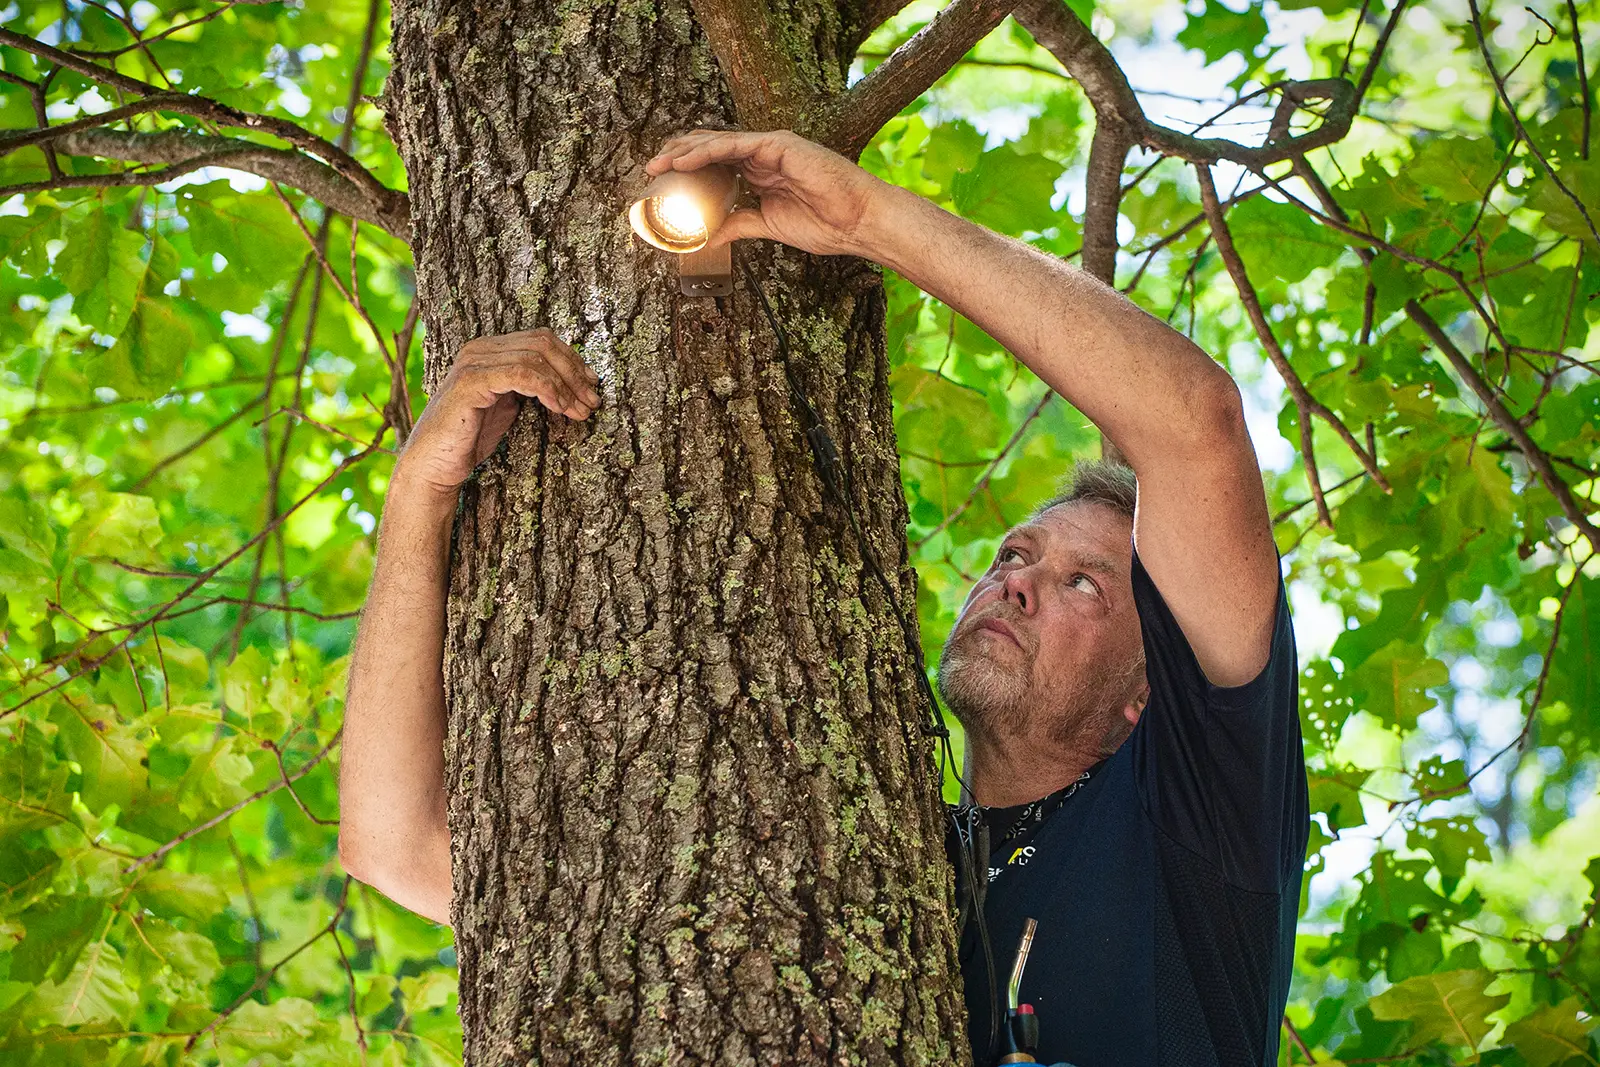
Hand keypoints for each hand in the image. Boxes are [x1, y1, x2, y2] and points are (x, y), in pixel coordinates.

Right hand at [394, 329, 599, 499]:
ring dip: (566, 385)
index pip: (541, 339)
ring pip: (535, 358)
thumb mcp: (508, 406)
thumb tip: (571, 385)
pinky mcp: (471, 382)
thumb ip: (531, 388)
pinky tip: (560, 408)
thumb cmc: (470, 439)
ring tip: (581, 410)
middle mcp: (480, 349)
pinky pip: (520, 373)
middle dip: (574, 372)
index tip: (592, 385)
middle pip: (542, 344)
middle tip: (593, 400)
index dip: (572, 359)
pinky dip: (548, 388)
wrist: (434, 465)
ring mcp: (474, 363)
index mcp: (490, 350)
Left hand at [644, 128, 889, 256]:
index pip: (716, 163)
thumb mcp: (768, 226)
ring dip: (685, 151)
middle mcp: (763, 155)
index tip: (662, 182)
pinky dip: (708, 151)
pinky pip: (735, 144)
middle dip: (678, 155)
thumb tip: (707, 237)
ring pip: (718, 141)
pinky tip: (686, 161)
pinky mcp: (779, 144)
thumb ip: (738, 225)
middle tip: (651, 170)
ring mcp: (771, 147)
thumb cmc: (825, 224)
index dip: (688, 168)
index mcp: (761, 172)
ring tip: (660, 164)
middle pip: (711, 147)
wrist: (856, 223)